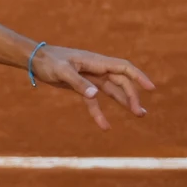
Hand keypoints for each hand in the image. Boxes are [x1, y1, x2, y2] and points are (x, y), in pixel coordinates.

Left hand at [30, 44, 155, 128]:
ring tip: (138, 114)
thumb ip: (78, 83)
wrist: (35, 60)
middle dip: (132, 96)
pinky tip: (105, 126)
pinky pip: (94, 101)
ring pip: (112, 91)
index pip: (123, 68)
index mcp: (96, 62)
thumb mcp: (62, 72)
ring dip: (124, 102)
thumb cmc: (49, 61)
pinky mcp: (82, 86)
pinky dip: (99, 113)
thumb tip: (95, 95)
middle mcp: (97, 69)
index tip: (150, 88)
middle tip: (140, 113)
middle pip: (121, 82)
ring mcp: (90, 78)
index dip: (138, 77)